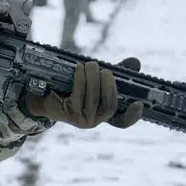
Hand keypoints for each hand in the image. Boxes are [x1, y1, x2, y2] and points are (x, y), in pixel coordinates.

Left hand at [24, 58, 144, 128]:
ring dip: (93, 78)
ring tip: (91, 64)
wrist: (47, 94)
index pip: (123, 122)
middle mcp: (96, 120)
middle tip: (105, 70)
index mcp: (105, 114)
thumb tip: (136, 63)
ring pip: (93, 98)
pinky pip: (79, 94)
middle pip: (109, 105)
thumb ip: (118, 72)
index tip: (139, 104)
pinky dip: (81, 78)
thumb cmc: (77, 86)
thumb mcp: (98, 78)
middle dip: (109, 86)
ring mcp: (82, 119)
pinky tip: (79, 68)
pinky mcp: (69, 113)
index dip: (133, 116)